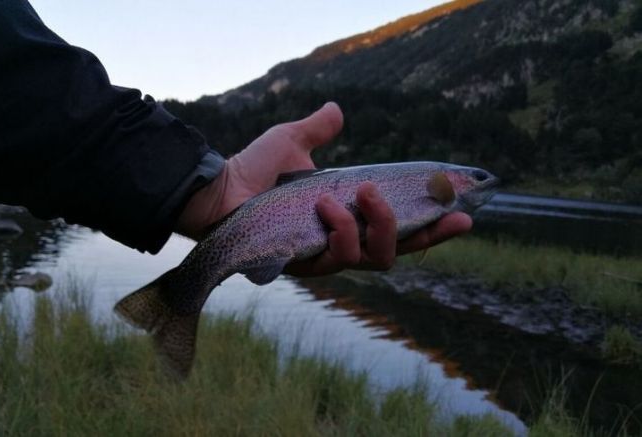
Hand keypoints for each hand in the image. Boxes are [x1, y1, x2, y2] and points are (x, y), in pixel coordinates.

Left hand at [177, 102, 471, 274]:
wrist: (218, 189)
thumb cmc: (254, 170)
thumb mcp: (292, 141)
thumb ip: (318, 129)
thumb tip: (337, 110)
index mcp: (351, 217)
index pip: (402, 229)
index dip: (435, 227)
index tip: (465, 215)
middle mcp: (343, 242)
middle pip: (397, 252)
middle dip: (421, 232)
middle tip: (425, 205)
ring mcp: (325, 256)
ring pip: (374, 258)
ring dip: (374, 226)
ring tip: (353, 196)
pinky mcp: (305, 264)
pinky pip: (337, 259)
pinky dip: (340, 231)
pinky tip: (325, 207)